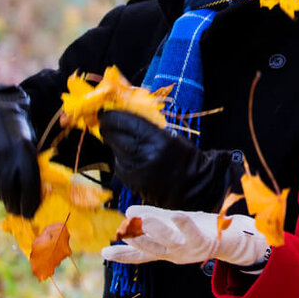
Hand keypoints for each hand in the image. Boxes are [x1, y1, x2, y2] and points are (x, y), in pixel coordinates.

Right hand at [0, 85, 41, 216]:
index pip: (29, 187)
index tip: (30, 213)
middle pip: (10, 194)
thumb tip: (38, 197)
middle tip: (17, 209)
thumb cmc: (17, 133)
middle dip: (15, 205)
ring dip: (1, 194)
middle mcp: (5, 158)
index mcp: (25, 152)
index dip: (30, 204)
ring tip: (5, 188)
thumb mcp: (30, 145)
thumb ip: (32, 168)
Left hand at [99, 110, 240, 209]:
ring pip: (114, 150)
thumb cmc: (184, 157)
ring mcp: (135, 170)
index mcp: (157, 139)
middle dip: (108, 127)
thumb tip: (123, 115)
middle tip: (107, 122)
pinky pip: (119, 164)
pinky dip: (122, 158)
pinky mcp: (130, 181)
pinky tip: (133, 157)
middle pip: (113, 135)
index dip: (112, 115)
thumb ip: (146, 126)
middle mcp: (143, 155)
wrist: (192, 186)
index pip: (125, 122)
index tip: (107, 111)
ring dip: (116, 143)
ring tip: (127, 141)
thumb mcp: (169, 135)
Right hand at [101, 206, 269, 267]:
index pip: (140, 255)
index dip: (123, 254)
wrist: (231, 239)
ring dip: (157, 230)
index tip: (104, 252)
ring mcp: (189, 249)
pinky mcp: (204, 241)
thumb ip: (154, 219)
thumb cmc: (199, 230)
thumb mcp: (174, 227)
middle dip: (137, 240)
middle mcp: (175, 253)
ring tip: (145, 220)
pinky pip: (193, 233)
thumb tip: (128, 213)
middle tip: (122, 232)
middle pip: (152, 248)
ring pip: (170, 241)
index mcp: (166, 251)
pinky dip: (184, 224)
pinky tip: (177, 214)